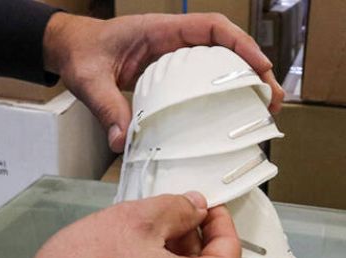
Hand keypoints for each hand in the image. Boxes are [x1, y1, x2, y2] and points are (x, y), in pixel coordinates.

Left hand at [43, 13, 284, 151]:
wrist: (71, 49)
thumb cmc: (82, 54)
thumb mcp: (90, 81)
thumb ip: (106, 108)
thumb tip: (122, 142)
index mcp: (159, 31)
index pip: (211, 27)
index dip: (241, 44)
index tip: (261, 66)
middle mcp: (173, 40)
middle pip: (225, 46)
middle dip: (254, 68)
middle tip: (274, 98)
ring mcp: (174, 55)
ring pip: (220, 61)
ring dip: (245, 80)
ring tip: (265, 107)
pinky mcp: (171, 71)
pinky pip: (204, 75)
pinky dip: (224, 89)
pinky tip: (233, 111)